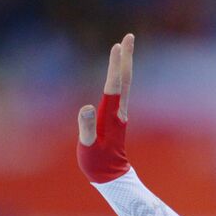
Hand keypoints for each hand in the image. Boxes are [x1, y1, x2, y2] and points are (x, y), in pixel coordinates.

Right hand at [77, 33, 133, 182]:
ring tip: (124, 45)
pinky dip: (119, 76)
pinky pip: (119, 90)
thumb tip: (86, 107)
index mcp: (112, 116)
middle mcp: (119, 112)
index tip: (118, 46)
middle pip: (124, 79)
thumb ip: (86, 128)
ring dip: (124, 64)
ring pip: (123, 84)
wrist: (112, 178)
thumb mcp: (88, 147)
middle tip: (129, 36)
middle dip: (126, 57)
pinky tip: (119, 69)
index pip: (114, 85)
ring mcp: (119, 113)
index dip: (116, 65)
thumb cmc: (98, 165)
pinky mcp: (116, 116)